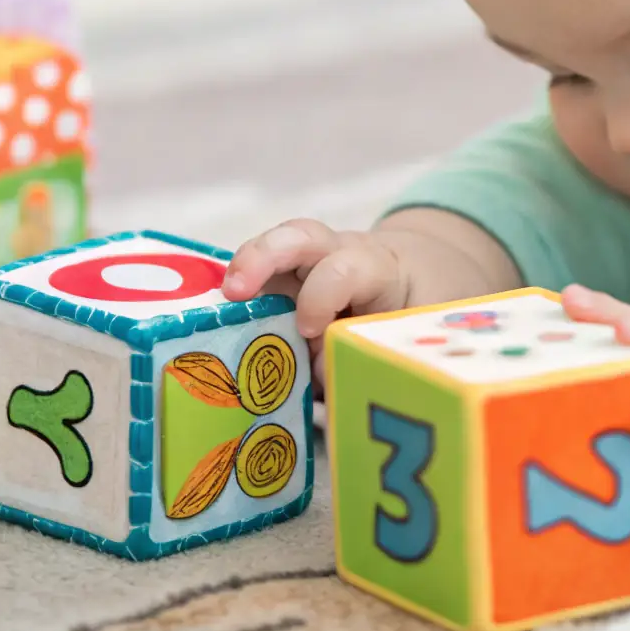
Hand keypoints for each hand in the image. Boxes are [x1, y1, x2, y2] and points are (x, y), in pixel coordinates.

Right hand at [222, 210, 520, 387]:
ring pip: (268, 252)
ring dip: (238, 278)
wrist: (415, 275)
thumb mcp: (411, 335)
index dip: (324, 294)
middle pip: (300, 236)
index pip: (349, 268)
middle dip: (265, 257)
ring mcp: (305, 262)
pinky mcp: (283, 278)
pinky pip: (254, 282)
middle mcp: (337, 254)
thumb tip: (331, 395)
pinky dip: (235, 302)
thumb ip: (373, 361)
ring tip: (213, 308)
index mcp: (378, 268)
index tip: (309, 329)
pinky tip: (215, 326)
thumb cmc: (413, 310)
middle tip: (234, 291)